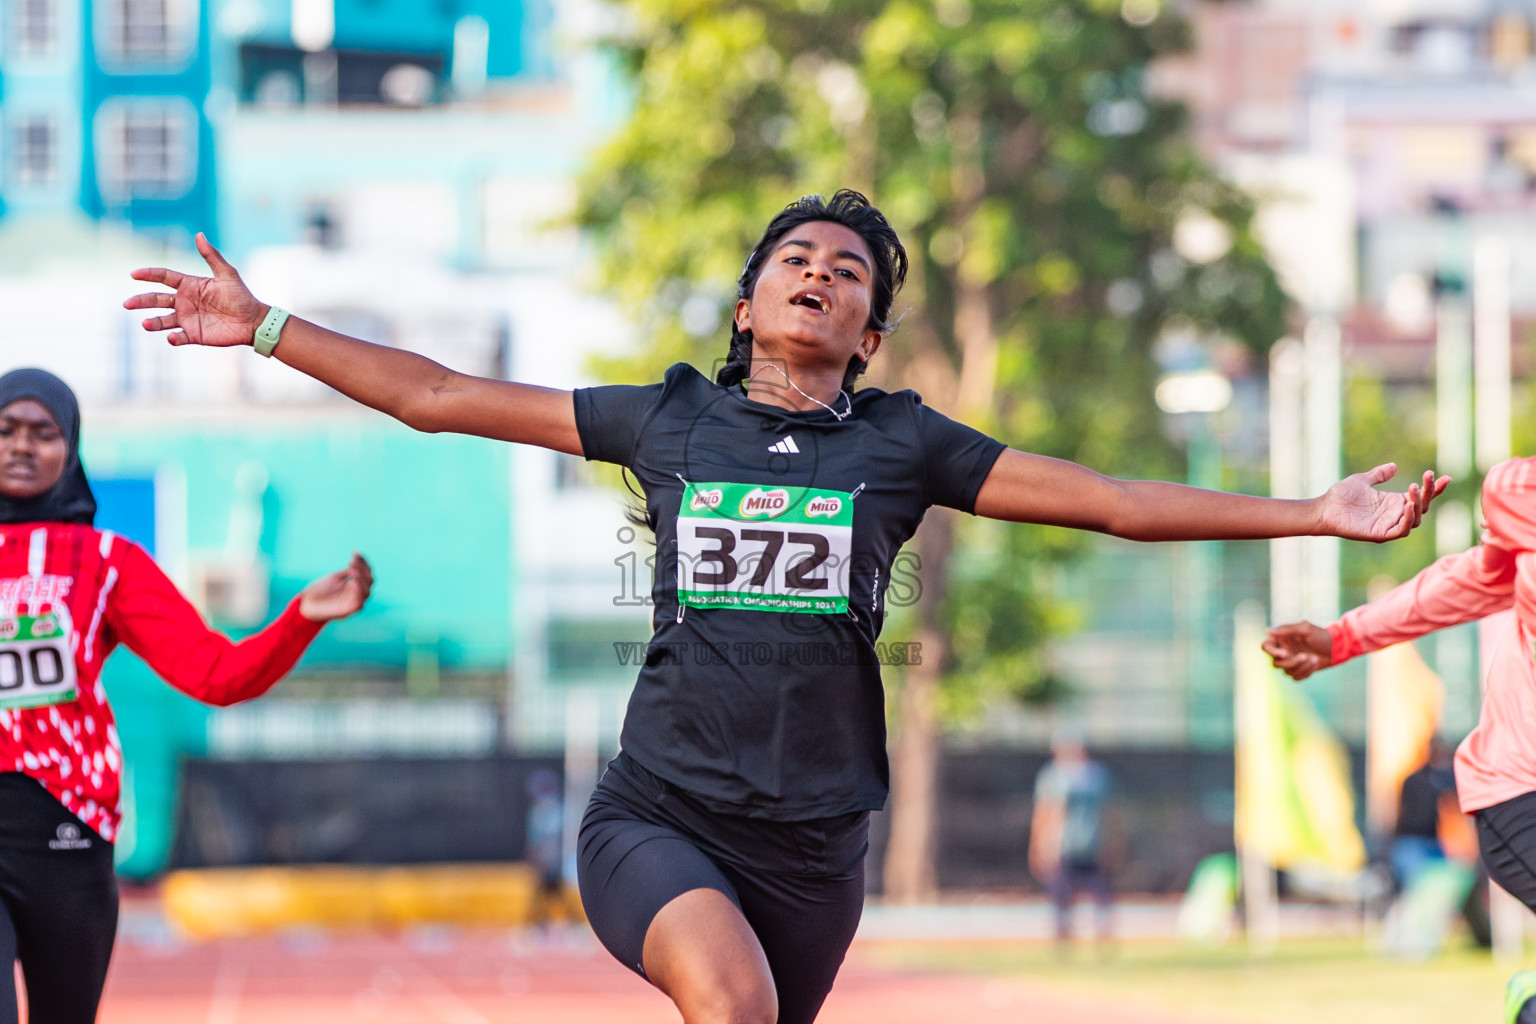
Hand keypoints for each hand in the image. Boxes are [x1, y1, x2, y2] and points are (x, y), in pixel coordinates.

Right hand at [124, 233, 267, 346]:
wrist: (253, 321)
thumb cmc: (241, 296)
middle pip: (157, 299)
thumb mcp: (227, 274)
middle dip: (141, 301)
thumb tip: (199, 234)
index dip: (149, 275)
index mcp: (189, 285)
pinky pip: (179, 337)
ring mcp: (187, 319)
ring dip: (152, 322)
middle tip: (127, 304)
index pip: (163, 277)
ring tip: (145, 324)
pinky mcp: (194, 335)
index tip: (134, 274)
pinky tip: (171, 337)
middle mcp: (184, 302)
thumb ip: (212, 256)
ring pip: (162, 320)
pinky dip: (173, 338)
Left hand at [298, 553, 372, 622]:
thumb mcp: (334, 578)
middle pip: (369, 580)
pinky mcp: (350, 610)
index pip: (366, 572)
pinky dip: (359, 590)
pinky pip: (360, 601)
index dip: (363, 562)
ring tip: (353, 570)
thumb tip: (358, 564)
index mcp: (354, 584)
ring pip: (367, 591)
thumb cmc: (319, 591)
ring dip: (362, 579)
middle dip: (362, 569)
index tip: (355, 552)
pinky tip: (353, 581)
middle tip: (352, 561)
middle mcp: (357, 593)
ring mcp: (354, 602)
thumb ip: (347, 573)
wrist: (306, 604)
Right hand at [1262, 621, 1331, 680]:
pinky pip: (1295, 677)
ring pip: (1286, 671)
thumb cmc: (1320, 635)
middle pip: (1276, 663)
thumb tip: (1267, 630)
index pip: (1266, 646)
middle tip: (1305, 656)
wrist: (1336, 647)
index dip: (1272, 652)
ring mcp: (1290, 662)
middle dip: (1291, 662)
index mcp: (1281, 639)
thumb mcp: (1305, 629)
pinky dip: (1306, 672)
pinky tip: (1315, 664)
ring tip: (1314, 659)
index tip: (1285, 653)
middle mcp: (1283, 651)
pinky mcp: (1298, 670)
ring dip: (1302, 667)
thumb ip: (1286, 630)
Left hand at [1316, 466, 1448, 542]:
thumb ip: (1379, 474)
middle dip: (1429, 492)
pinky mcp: (1382, 534)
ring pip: (1415, 518)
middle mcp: (1395, 514)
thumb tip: (1394, 466)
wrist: (1324, 508)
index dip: (1434, 488)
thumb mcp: (1362, 480)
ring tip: (1414, 488)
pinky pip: (1402, 530)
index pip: (1420, 496)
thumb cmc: (1341, 496)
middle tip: (1428, 477)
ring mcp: (1390, 525)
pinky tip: (1408, 505)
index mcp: (1394, 502)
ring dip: (1418, 504)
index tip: (1446, 477)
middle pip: (1422, 506)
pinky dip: (1408, 519)